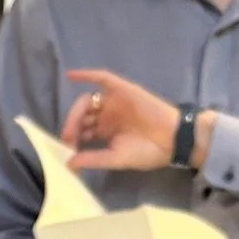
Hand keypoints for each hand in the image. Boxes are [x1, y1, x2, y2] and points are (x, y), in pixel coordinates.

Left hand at [61, 70, 214, 173]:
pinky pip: (103, 78)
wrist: (172, 140)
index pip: (81, 131)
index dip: (72, 138)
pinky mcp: (122, 89)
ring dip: (77, 111)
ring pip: (89, 100)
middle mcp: (107, 114)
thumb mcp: (116, 158)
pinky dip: (87, 74)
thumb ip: (93, 159)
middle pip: (82, 115)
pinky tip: (71, 75)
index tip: (66, 148)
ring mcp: (114, 101)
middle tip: (68, 137)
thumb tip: (69, 163)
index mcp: (104, 131)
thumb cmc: (147, 152)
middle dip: (72, 125)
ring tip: (72, 125)